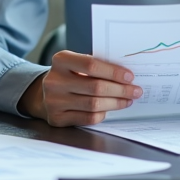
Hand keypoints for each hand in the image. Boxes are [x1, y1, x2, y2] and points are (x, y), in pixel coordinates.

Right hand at [18, 50, 142, 126]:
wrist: (42, 94)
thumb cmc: (68, 76)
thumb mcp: (75, 64)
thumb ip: (95, 66)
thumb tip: (125, 75)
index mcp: (60, 60)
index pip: (91, 65)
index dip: (113, 72)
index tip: (130, 77)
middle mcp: (54, 80)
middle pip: (95, 87)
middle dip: (120, 90)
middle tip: (136, 91)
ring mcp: (54, 101)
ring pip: (94, 104)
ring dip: (115, 103)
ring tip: (127, 100)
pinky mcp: (57, 118)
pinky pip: (88, 118)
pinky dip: (102, 114)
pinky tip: (110, 108)